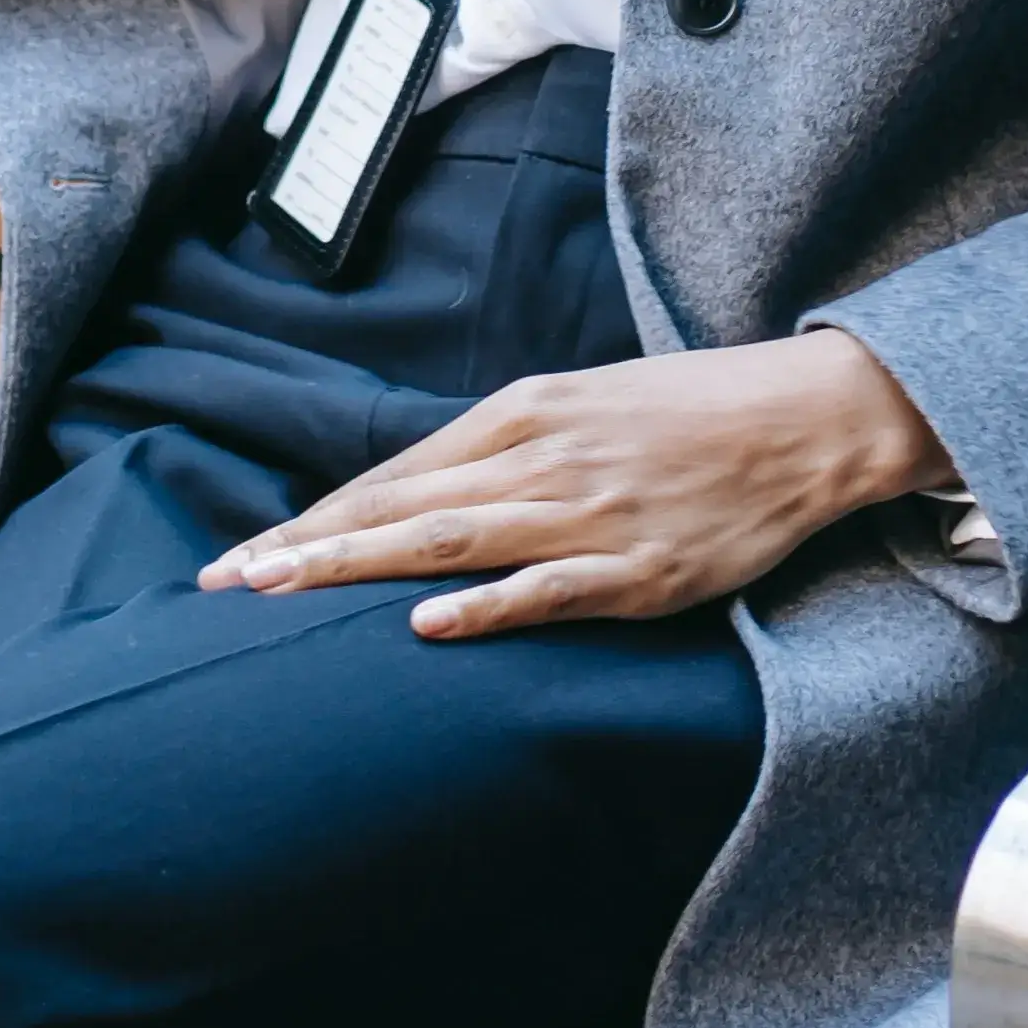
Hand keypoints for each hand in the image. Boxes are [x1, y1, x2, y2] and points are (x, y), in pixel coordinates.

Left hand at [196, 332, 950, 638]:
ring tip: (282, 594)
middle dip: (305, 546)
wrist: (803, 419)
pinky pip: (547, 590)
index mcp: (524, 413)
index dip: (316, 517)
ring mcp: (589, 515)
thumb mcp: (582, 404)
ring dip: (357, 569)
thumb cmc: (688, 412)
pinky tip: (424, 624)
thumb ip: (501, 447)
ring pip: (450, 542)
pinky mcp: (639, 569)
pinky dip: (483, 606)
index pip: (396, 474)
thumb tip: (418, 493)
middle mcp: (542, 458)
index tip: (246, 555)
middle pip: (402, 507)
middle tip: (225, 584)